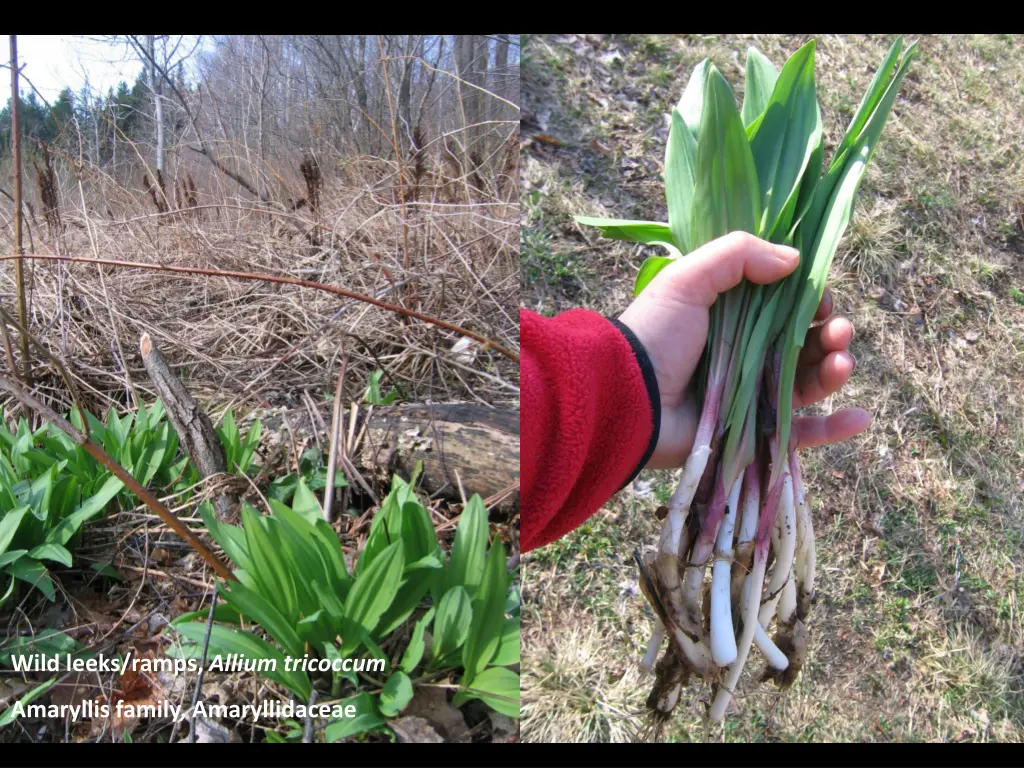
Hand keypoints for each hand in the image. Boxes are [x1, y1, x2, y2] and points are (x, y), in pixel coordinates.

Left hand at [618, 231, 869, 469]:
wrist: (626, 398)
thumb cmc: (655, 336)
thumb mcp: (688, 280)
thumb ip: (737, 256)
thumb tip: (795, 261)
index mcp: (730, 319)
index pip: (784, 308)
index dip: (810, 303)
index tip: (821, 300)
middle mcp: (743, 356)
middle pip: (803, 345)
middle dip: (830, 335)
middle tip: (839, 330)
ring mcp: (748, 396)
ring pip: (807, 384)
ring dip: (835, 371)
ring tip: (842, 361)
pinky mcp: (749, 434)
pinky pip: (798, 434)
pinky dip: (832, 429)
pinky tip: (861, 417)